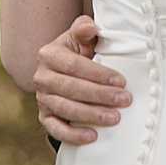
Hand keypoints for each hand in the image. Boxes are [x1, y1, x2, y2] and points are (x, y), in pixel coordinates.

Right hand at [32, 15, 129, 144]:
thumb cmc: (78, 50)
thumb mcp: (80, 36)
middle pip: (71, 88)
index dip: (98, 74)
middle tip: (124, 100)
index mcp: (49, 54)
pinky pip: (55, 128)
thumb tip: (90, 28)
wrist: (64, 69)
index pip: (74, 66)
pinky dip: (73, 135)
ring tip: (114, 118)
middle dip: (100, 95)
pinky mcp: (44, 116)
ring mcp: (42, 98)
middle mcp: (41, 77)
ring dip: (91, 115)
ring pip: (65, 108)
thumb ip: (83, 28)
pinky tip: (92, 136)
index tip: (121, 81)